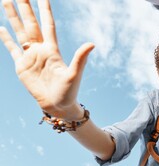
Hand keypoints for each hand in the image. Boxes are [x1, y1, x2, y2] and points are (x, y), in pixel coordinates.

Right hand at [0, 0, 93, 118]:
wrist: (58, 105)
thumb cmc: (69, 91)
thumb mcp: (75, 74)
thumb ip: (80, 58)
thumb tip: (92, 43)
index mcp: (53, 49)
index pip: (48, 25)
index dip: (45, 11)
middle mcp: (40, 50)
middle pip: (31, 24)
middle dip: (25, 8)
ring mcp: (30, 57)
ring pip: (19, 32)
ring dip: (13, 17)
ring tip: (6, 1)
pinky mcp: (22, 66)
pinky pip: (12, 48)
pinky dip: (6, 38)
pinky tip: (1, 27)